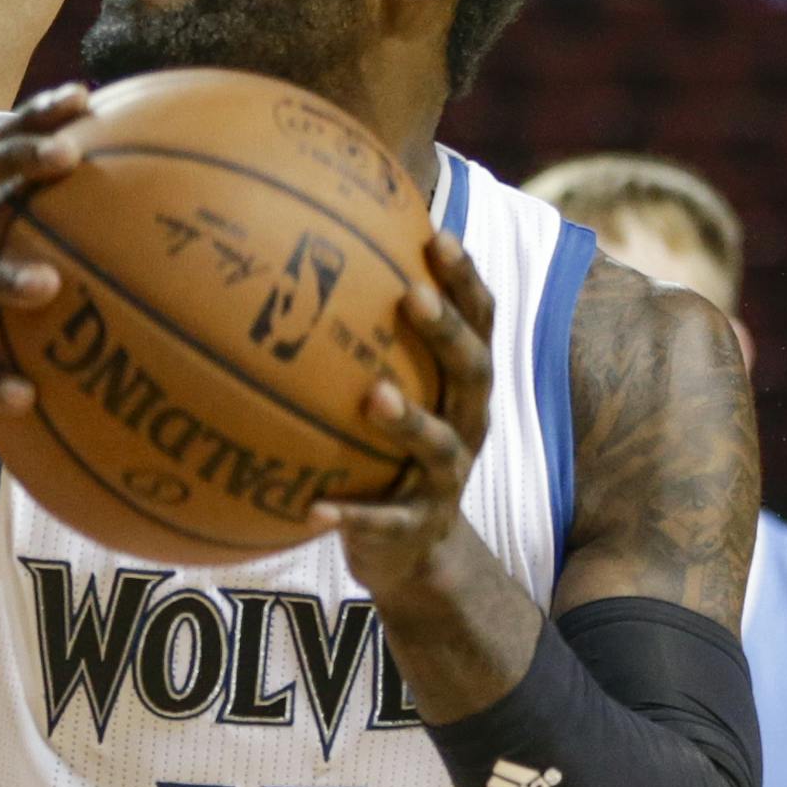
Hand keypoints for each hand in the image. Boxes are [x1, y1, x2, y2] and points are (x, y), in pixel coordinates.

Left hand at [311, 232, 495, 598]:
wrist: (413, 550)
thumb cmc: (390, 447)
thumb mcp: (392, 388)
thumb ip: (363, 337)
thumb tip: (307, 251)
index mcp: (460, 387)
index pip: (478, 323)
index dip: (466, 280)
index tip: (438, 236)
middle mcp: (465, 425)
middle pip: (472, 372)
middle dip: (447, 332)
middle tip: (413, 296)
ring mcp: (444, 480)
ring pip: (440, 447)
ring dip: (410, 421)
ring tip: (374, 396)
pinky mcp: (413, 529)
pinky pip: (383, 522)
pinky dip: (351, 514)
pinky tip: (313, 507)